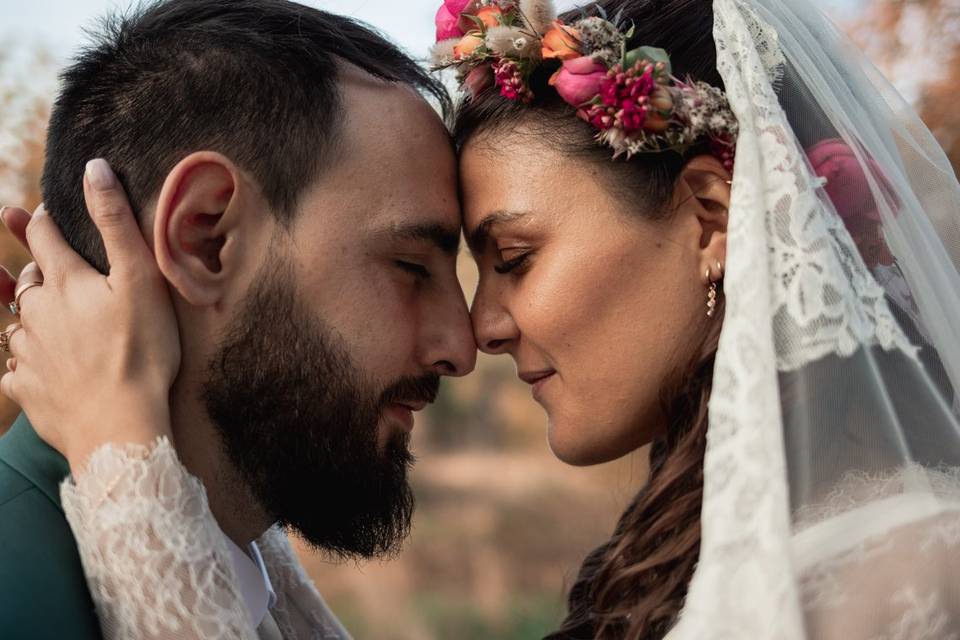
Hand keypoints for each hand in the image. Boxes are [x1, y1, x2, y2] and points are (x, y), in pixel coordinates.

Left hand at [0, 159, 180, 472]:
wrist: (120, 427)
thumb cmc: (141, 351)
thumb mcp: (140, 279)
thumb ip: (115, 222)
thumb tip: (93, 168)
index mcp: (64, 282)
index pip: (43, 236)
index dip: (42, 221)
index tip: (46, 215)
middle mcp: (36, 313)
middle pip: (28, 280)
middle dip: (39, 270)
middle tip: (57, 273)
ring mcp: (27, 353)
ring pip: (19, 324)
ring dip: (32, 318)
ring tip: (53, 325)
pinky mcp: (26, 390)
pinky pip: (16, 370)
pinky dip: (26, 364)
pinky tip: (43, 370)